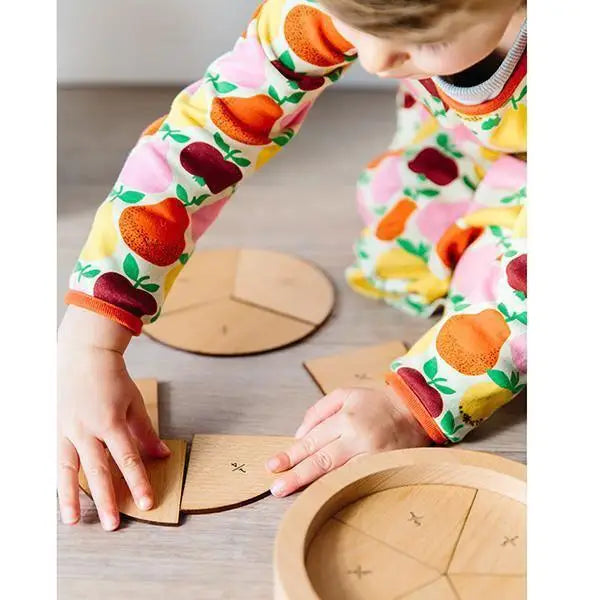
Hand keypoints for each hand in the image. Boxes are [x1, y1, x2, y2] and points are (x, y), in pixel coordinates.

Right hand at [57, 306, 169, 530]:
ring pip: (70, 470)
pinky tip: (61, 497)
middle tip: (114, 524)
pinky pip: (58, 459)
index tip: (146, 502)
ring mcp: (69, 430)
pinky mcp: (57, 430)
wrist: (84, 357)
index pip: (127, 459)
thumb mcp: (134, 403)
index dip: (137, 482)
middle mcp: (87, 429)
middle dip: (107, 499)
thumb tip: (163, 455)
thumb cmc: (113, 379)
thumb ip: (146, 432)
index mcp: (111, 421)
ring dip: (71, 497)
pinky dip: (60, 480)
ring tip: (73, 521)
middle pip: (99, 470)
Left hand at [267, 386, 430, 496]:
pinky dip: (337, 487)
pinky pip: (356, 479)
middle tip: (276, 487)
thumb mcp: (345, 394)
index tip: (273, 465)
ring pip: (337, 474)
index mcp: (346, 419)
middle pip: (321, 461)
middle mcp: (357, 439)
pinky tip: (322, 495)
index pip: (312, 440)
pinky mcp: (383, 468)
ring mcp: (372, 456)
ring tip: (291, 492)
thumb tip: (299, 435)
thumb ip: (318, 411)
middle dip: (296, 475)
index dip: (292, 454)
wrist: (416, 409)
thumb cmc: (376, 402)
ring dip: (313, 484)